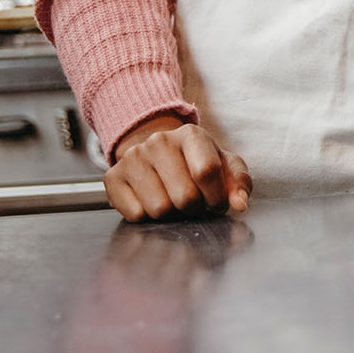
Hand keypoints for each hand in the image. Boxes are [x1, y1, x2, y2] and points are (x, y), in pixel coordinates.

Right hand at [106, 117, 251, 222]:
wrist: (156, 152)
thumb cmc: (195, 161)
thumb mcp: (224, 165)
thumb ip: (239, 182)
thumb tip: (240, 203)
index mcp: (191, 135)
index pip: (207, 172)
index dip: (216, 197)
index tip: (216, 204)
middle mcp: (159, 141)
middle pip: (184, 197)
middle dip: (194, 208)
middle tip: (193, 202)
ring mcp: (133, 158)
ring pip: (159, 209)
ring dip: (171, 214)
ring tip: (173, 200)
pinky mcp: (113, 177)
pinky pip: (136, 215)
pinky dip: (148, 217)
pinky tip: (152, 201)